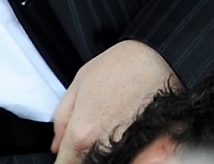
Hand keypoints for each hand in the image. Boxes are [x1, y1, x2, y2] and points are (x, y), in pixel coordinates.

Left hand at [50, 40, 180, 163]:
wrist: (157, 58)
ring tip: (110, 130)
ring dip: (104, 155)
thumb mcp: (78, 84)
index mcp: (83, 132)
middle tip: (89, 136)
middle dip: (83, 156)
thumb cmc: (119, 67)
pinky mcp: (153, 152)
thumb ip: (62, 119)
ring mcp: (130, 152)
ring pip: (109, 162)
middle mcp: (106, 148)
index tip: (66, 155)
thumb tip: (56, 146)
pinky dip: (127, 153)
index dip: (64, 159)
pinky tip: (127, 135)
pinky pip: (133, 160)